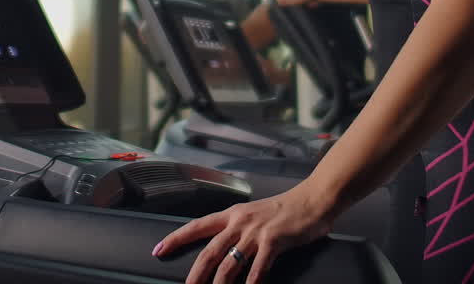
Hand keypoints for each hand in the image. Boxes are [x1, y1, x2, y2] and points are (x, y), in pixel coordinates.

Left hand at [152, 185, 333, 283]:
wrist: (313, 199)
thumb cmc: (286, 210)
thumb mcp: (254, 215)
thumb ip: (238, 229)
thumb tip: (223, 249)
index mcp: (232, 214)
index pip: (196, 226)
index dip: (176, 239)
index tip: (159, 250)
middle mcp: (239, 222)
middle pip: (209, 251)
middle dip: (195, 274)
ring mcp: (256, 232)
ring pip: (229, 263)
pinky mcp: (274, 241)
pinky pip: (257, 269)